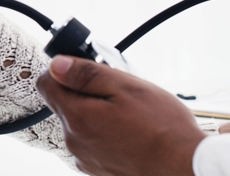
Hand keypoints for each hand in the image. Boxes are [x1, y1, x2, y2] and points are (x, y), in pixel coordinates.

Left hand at [37, 57, 204, 175]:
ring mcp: (85, 157)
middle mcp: (74, 140)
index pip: (45, 83)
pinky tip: (129, 131)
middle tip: (117, 90)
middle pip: (64, 103)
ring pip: (80, 122)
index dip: (63, 70)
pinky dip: (105, 132)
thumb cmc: (162, 129)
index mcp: (77, 117)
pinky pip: (92, 141)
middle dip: (85, 91)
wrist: (184, 167)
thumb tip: (56, 65)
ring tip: (129, 113)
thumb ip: (86, 74)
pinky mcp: (98, 168)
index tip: (84, 68)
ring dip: (97, 112)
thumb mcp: (126, 87)